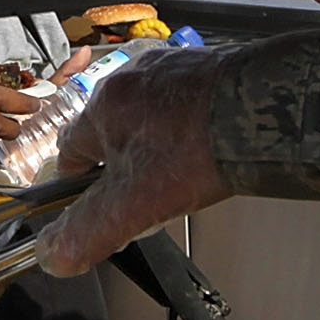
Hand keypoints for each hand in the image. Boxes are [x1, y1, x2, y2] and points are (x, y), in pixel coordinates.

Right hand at [37, 45, 234, 275]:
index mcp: (103, 105)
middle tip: (146, 191)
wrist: (265, 113)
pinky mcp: (208, 64)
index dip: (79, 183)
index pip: (70, 149)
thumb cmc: (200, 151)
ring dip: (158, 141)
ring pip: (149, 114)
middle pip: (112, 131)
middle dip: (124, 162)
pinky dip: (191, 122)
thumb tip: (54, 255)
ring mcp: (172, 66)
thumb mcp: (134, 204)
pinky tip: (208, 145)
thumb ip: (90, 230)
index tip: (93, 201)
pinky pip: (186, 98)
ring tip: (182, 171)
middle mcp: (132, 76)